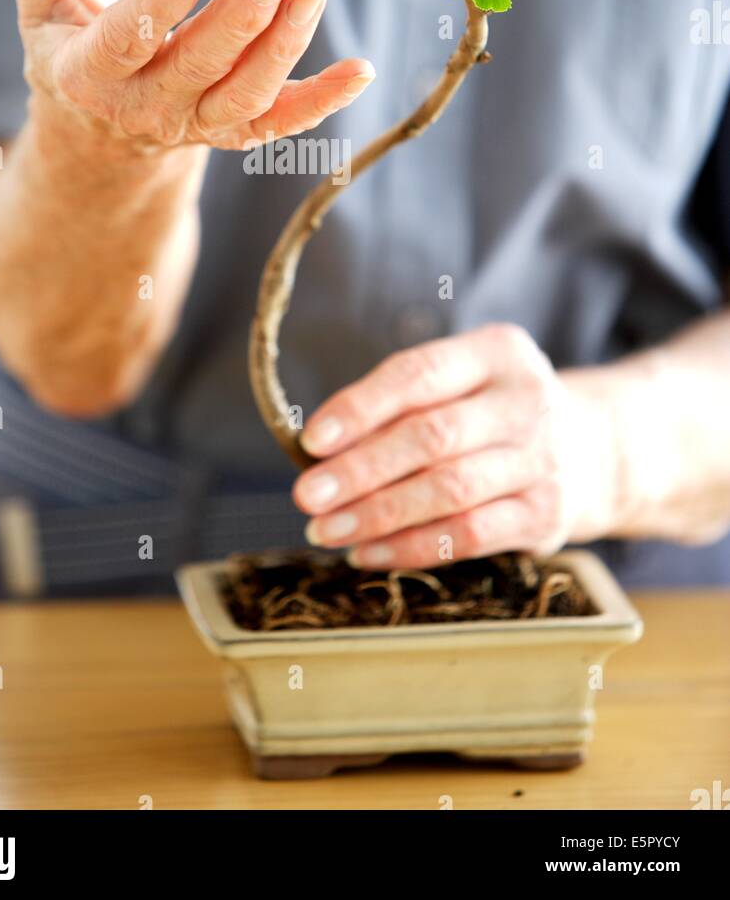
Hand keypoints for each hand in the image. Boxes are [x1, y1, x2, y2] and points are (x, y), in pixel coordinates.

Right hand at [4, 0, 374, 151]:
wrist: (96, 130)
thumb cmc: (71, 43)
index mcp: (91, 74)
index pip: (128, 41)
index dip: (162, 6)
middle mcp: (146, 108)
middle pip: (198, 69)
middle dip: (241, 23)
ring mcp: (194, 126)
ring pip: (244, 97)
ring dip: (285, 49)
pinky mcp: (233, 131)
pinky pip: (281, 122)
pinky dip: (323, 100)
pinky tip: (362, 69)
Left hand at [293, 324, 620, 567]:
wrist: (598, 450)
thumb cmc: (496, 412)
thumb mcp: (465, 382)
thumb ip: (403, 403)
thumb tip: (320, 449)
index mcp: (498, 351)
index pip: (420, 373)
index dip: (362, 407)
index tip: (313, 440)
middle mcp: (526, 401)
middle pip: (431, 436)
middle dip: (360, 469)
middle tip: (307, 494)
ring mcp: (542, 460)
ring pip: (447, 490)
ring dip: (378, 514)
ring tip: (325, 529)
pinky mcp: (546, 515)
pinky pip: (468, 535)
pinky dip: (410, 547)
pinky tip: (367, 552)